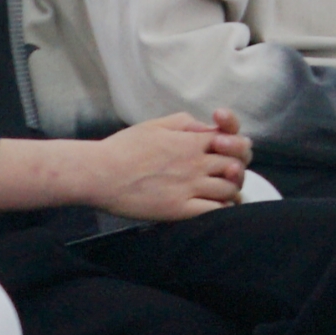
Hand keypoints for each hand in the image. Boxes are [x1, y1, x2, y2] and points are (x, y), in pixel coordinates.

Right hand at [90, 113, 247, 222]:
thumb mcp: (156, 124)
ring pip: (230, 189)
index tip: (228, 153)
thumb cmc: (122, 147)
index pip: (234, 140)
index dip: (237, 146)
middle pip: (237, 165)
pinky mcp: (178, 209)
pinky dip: (223, 210)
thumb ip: (186, 123)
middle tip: (228, 176)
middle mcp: (196, 162)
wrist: (97, 173)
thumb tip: (207, 127)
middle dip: (238, 169)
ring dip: (232, 190)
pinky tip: (216, 208)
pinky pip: (215, 211)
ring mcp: (189, 186)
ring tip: (223, 193)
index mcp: (192, 141)